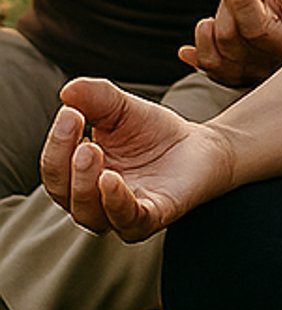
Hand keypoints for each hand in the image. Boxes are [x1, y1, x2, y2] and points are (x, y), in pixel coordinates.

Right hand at [41, 78, 236, 242]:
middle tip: (75, 126)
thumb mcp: (122, 109)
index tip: (69, 112)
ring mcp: (120, 213)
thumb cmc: (153, 132)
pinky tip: (110, 179)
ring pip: (88, 211)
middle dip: (63, 160)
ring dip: (84, 182)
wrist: (199, 146)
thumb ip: (96, 98)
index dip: (57, 141)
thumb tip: (67, 90)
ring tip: (89, 150)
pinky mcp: (150, 218)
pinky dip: (115, 202)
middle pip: (62, 192)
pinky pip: (127, 220)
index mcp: (78, 175)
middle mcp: (92, 200)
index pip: (54, 166)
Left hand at [178, 0, 281, 85]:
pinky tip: (206, 26)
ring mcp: (252, 76)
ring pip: (214, 53)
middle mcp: (275, 68)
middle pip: (230, 36)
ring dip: (216, 18)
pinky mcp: (234, 78)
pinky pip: (207, 67)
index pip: (256, 28)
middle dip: (230, 0)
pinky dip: (199, 47)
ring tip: (236, 0)